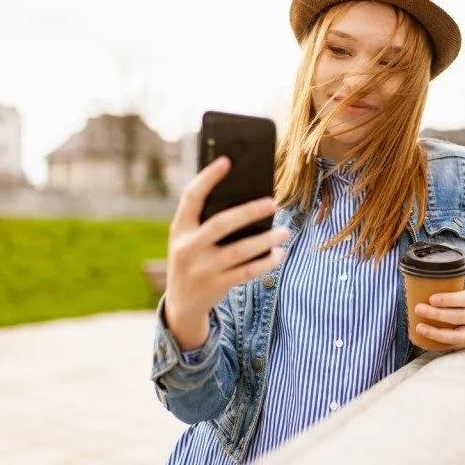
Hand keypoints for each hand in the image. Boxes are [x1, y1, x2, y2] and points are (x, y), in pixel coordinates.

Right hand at [164, 156, 290, 348]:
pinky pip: (246, 272)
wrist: (181, 303)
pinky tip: (279, 253)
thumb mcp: (189, 239)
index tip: (227, 160)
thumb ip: (207, 220)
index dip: (208, 177)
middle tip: (273, 202)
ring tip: (285, 231)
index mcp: (180, 228)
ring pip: (239, 251)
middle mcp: (188, 248)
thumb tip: (247, 196)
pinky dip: (265, 262)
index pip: (191, 197)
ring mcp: (202, 269)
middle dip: (249, 212)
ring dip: (266, 239)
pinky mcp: (216, 286)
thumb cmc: (193, 259)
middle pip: (221, 224)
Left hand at [414, 278, 464, 351]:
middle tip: (418, 309)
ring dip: (437, 334)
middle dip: (437, 315)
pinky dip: (439, 346)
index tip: (431, 299)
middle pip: (460, 317)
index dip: (449, 300)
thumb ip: (450, 281)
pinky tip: (424, 342)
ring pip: (459, 337)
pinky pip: (455, 347)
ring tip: (419, 328)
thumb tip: (421, 276)